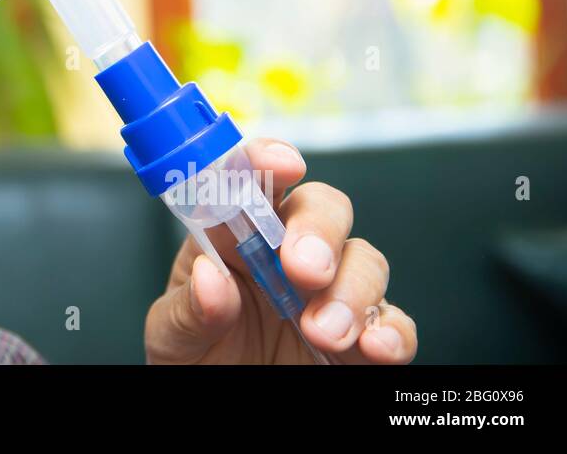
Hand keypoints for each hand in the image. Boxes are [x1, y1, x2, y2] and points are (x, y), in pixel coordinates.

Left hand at [144, 138, 416, 363]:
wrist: (220, 405)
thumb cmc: (193, 359)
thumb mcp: (172, 335)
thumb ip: (189, 307)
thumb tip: (211, 279)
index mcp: (235, 236)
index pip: (255, 180)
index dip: (269, 160)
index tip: (281, 164)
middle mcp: (287, 255)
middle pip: (322, 208)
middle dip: (319, 229)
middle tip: (303, 267)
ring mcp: (330, 294)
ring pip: (365, 260)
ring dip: (352, 289)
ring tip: (323, 331)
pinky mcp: (362, 339)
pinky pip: (393, 323)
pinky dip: (392, 331)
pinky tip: (375, 345)